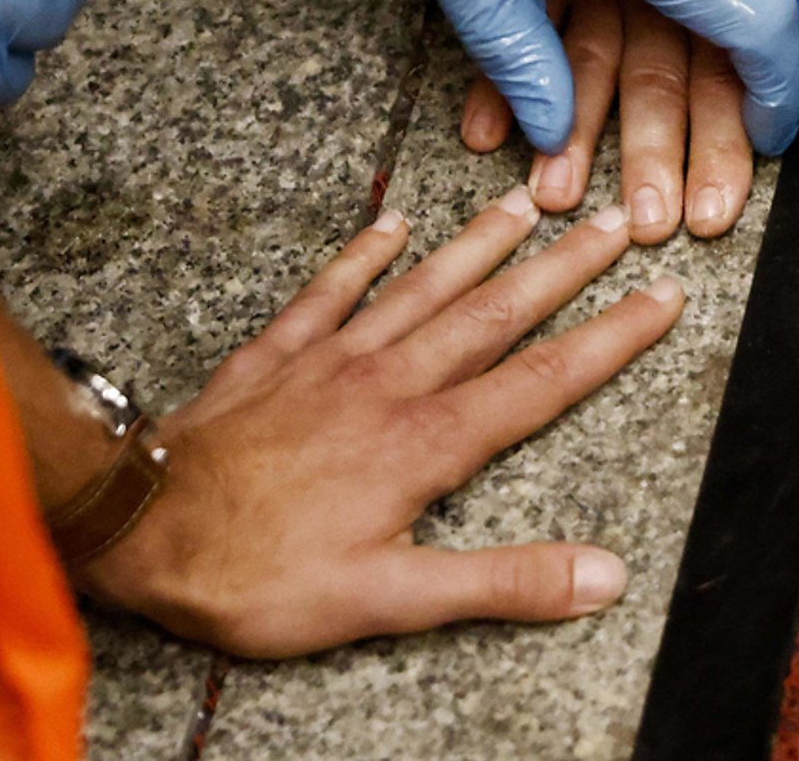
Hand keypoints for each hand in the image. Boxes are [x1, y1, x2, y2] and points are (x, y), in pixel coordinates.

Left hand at [79, 189, 683, 657]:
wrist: (136, 527)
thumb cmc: (257, 572)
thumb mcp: (389, 599)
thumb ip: (502, 583)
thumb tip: (602, 576)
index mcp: (427, 442)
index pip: (542, 380)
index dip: (610, 338)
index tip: (661, 297)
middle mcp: (390, 383)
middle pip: (495, 313)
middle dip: (563, 268)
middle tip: (615, 222)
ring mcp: (331, 359)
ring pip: (423, 285)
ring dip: (481, 243)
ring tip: (529, 200)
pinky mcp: (276, 354)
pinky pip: (329, 288)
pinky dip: (364, 251)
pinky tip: (392, 221)